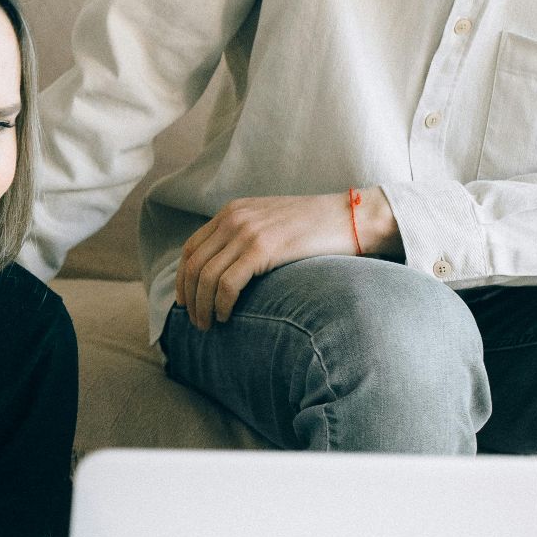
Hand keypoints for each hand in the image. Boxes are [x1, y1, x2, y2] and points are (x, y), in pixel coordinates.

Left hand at [176, 190, 398, 329]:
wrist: (354, 217)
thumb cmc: (318, 227)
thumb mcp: (273, 223)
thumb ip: (247, 237)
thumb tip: (227, 268)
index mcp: (234, 211)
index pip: (191, 248)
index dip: (183, 278)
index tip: (186, 302)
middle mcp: (234, 218)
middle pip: (194, 264)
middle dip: (189, 297)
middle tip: (195, 322)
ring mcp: (247, 231)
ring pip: (206, 276)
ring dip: (202, 306)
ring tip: (209, 325)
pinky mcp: (263, 248)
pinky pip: (227, 283)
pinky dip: (221, 304)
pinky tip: (226, 317)